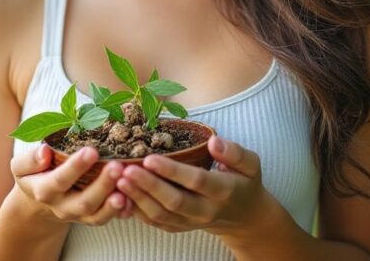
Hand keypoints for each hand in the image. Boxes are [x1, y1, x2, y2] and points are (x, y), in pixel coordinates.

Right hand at [10, 145, 133, 225]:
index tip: (91, 150)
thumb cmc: (35, 173)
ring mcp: (78, 215)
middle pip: (84, 202)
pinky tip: (133, 198)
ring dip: (114, 203)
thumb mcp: (22, 166)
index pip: (60, 180)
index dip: (75, 167)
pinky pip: (108, 218)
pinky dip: (122, 211)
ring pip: (97, 215)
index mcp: (44, 190)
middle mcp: (62, 206)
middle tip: (118, 167)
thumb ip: (29, 160)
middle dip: (102, 185)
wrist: (40, 199)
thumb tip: (44, 152)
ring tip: (127, 189)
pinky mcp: (92, 218)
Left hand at [115, 136, 271, 235]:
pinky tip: (120, 195)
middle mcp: (205, 210)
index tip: (150, 158)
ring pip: (160, 215)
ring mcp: (190, 222)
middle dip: (148, 186)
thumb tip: (213, 142)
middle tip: (126, 170)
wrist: (244, 217)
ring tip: (118, 180)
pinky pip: (155, 222)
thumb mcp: (251, 164)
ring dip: (137, 198)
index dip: (172, 171)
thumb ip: (235, 152)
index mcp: (223, 191)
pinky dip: (136, 211)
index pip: (195, 181)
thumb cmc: (244, 182)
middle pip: (173, 201)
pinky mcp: (178, 227)